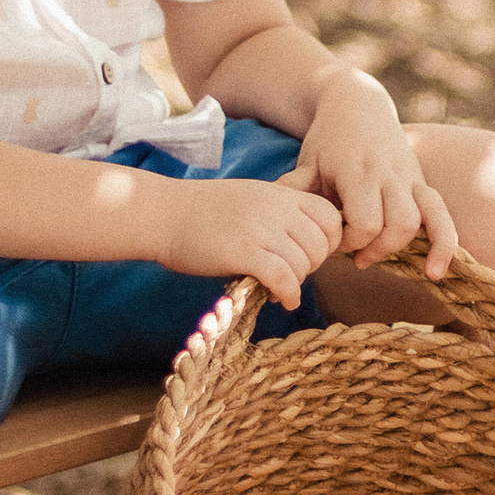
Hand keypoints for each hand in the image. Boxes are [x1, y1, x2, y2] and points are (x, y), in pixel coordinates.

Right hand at [155, 175, 343, 301]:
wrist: (163, 214)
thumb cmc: (203, 212)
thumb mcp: (250, 198)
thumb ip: (279, 213)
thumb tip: (305, 243)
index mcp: (279, 194)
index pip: (330, 216)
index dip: (328, 241)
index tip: (310, 255)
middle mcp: (275, 208)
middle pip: (320, 244)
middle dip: (312, 266)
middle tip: (291, 274)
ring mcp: (260, 228)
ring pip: (303, 263)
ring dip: (296, 283)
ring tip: (279, 289)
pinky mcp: (242, 251)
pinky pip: (284, 278)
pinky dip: (288, 294)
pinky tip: (279, 300)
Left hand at [295, 69, 456, 275]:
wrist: (357, 103)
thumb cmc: (326, 138)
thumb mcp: (306, 162)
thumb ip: (293, 192)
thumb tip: (269, 222)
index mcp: (358, 170)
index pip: (365, 223)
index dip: (350, 241)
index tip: (332, 238)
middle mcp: (389, 173)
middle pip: (397, 226)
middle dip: (375, 248)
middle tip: (352, 252)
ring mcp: (409, 176)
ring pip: (420, 221)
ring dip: (399, 247)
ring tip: (375, 257)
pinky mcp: (422, 181)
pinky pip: (442, 214)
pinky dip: (443, 244)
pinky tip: (435, 272)